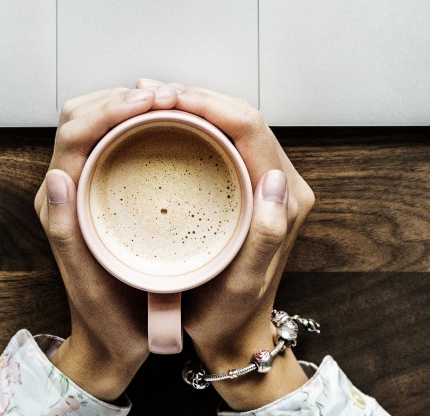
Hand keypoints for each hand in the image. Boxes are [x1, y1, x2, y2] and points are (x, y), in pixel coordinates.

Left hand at [35, 86, 158, 399]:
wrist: (109, 348)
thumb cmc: (105, 321)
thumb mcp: (88, 283)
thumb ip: (65, 233)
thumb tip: (56, 175)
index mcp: (57, 202)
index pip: (75, 132)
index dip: (112, 109)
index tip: (152, 103)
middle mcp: (64, 188)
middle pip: (82, 115)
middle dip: (122, 96)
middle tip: (171, 96)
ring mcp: (82, 188)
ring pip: (97, 122)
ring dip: (129, 104)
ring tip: (173, 102)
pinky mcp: (101, 192)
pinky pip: (113, 140)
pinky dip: (137, 122)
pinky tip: (168, 125)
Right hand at [139, 80, 315, 408]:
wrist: (234, 338)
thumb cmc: (231, 316)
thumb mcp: (246, 283)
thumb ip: (268, 234)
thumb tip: (274, 179)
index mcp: (285, 197)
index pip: (249, 127)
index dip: (208, 102)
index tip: (164, 97)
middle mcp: (282, 183)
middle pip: (241, 116)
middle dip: (195, 95)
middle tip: (144, 92)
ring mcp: (267, 183)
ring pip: (232, 123)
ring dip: (193, 104)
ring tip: (147, 100)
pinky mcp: (250, 187)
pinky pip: (224, 139)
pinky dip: (194, 122)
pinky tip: (162, 121)